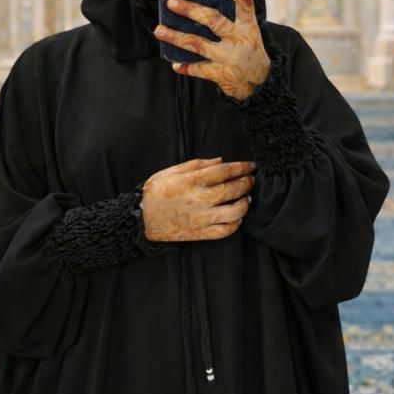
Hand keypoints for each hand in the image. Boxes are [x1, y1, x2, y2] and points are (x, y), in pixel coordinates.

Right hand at [140, 156, 255, 242]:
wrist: (141, 218)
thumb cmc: (155, 192)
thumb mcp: (171, 171)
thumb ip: (197, 164)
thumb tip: (220, 161)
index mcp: (192, 181)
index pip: (224, 171)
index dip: (241, 167)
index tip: (250, 166)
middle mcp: (199, 199)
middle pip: (232, 190)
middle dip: (247, 183)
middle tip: (251, 179)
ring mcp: (201, 218)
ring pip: (234, 212)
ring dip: (245, 203)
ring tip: (247, 197)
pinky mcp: (201, 233)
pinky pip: (225, 231)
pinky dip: (236, 224)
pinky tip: (238, 217)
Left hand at [153, 0, 270, 100]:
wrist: (263, 86)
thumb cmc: (252, 55)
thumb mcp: (250, 35)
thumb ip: (233, 21)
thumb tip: (204, 3)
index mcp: (249, 27)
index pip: (243, 0)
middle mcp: (239, 39)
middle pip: (213, 20)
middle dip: (190, 10)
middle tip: (171, 2)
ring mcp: (229, 58)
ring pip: (198, 44)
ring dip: (176, 37)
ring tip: (159, 30)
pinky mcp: (222, 75)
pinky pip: (199, 69)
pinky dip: (186, 67)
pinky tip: (175, 64)